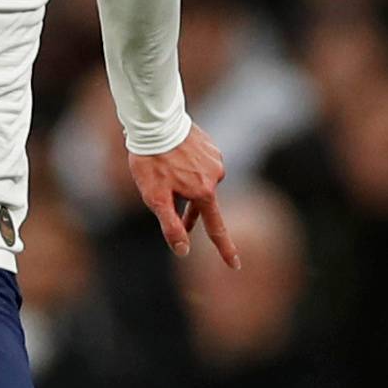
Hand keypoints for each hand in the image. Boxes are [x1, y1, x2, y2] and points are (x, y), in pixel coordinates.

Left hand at [129, 125, 239, 265]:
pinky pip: (200, 164)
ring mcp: (215, 159)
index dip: (225, 249)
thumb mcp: (156, 198)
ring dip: (186, 184)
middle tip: (169, 204)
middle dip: (187, 209)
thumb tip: (183, 251)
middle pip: (202, 203)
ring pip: (200, 182)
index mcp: (204, 192)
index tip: (235, 265)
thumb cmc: (152, 161)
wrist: (155, 122)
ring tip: (165, 170)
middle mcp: (216, 176)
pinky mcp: (211, 146)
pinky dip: (189, 167)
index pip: (216, 228)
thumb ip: (171, 226)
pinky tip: (174, 158)